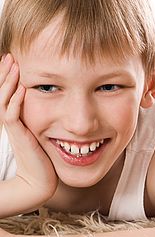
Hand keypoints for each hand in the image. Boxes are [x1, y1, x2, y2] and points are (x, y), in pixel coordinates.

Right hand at [0, 54, 58, 205]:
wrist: (41, 181)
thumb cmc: (48, 157)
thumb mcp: (48, 132)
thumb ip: (49, 117)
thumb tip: (66, 103)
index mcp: (18, 118)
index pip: (10, 92)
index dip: (11, 77)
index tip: (17, 59)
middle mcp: (13, 121)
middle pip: (3, 92)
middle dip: (6, 73)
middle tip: (10, 55)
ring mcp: (14, 128)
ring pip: (4, 100)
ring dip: (8, 81)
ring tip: (12, 64)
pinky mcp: (19, 136)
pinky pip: (12, 115)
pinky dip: (16, 100)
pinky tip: (22, 88)